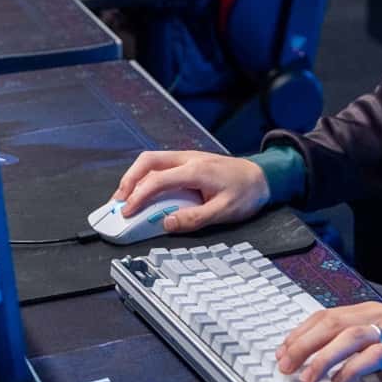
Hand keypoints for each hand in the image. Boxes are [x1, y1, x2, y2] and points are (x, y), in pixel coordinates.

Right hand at [111, 150, 269, 231]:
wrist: (263, 176)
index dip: (138, 197)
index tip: (127, 212)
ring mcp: (188, 157)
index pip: (157, 180)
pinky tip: (144, 190)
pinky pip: (161, 164)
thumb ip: (194, 218)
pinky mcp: (189, 161)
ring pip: (152, 160)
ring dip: (135, 176)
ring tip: (126, 197)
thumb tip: (166, 223)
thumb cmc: (246, 193)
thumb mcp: (223, 212)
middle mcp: (188, 159)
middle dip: (128, 180)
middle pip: (148, 161)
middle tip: (118, 202)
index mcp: (196, 170)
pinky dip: (147, 176)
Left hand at [277, 302, 381, 381]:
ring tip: (307, 378)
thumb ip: (357, 344)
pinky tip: (339, 381)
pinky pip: (375, 355)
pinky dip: (353, 368)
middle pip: (332, 323)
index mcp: (370, 311)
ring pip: (349, 336)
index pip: (326, 316)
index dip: (301, 333)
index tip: (283, 351)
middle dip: (304, 344)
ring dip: (323, 357)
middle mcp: (379, 316)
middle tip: (285, 365)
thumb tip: (319, 358)